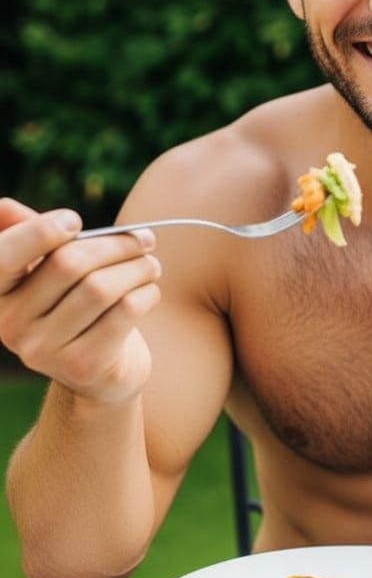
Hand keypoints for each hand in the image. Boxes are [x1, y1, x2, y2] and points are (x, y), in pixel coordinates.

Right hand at [0, 197, 161, 403]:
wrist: (101, 370)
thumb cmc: (73, 304)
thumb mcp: (46, 271)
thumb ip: (28, 236)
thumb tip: (4, 207)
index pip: (4, 255)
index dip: (40, 231)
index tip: (75, 221)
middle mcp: (11, 325)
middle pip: (69, 264)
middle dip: (116, 244)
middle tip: (145, 239)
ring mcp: (45, 350)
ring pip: (101, 287)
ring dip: (138, 267)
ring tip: (151, 264)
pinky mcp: (83, 366)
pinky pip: (124, 312)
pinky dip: (147, 293)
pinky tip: (150, 291)